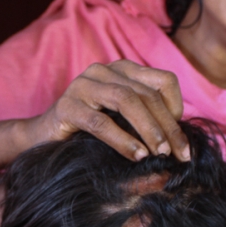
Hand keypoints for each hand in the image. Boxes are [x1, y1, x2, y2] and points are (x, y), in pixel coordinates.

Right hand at [27, 60, 189, 161]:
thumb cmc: (90, 133)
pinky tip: (136, 156)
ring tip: (159, 154)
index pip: (164, 81)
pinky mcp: (67, 105)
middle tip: (179, 155)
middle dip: (167, 127)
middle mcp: (105, 70)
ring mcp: (83, 84)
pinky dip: (122, 140)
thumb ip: (149, 121)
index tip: (182, 142)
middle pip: (147, 93)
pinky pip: (100, 121)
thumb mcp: (124, 122)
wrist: (43, 139)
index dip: (177, 110)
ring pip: (127, 100)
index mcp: (124, 70)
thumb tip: (182, 142)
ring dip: (148, 129)